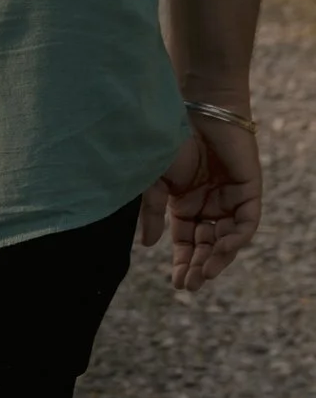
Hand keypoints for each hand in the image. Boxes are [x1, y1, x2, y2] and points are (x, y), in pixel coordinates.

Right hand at [137, 113, 260, 295]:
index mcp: (185, 206)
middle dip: (200, 266)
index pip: (187, 243)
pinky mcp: (249, 191)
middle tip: (191, 286)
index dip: (183, 263)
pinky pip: (246, 222)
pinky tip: (222, 248)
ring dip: (218, 257)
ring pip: (227, 238)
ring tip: (205, 273)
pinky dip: (236, 238)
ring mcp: (230, 199)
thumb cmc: (169, 143)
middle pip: (207, 245)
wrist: (192, 111)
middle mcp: (209, 206)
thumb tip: (149, 246)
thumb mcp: (154, 183)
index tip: (177, 284)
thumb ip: (154, 214)